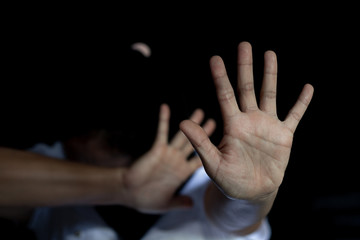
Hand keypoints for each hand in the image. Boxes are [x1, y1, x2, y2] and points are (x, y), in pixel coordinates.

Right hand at [123, 104, 215, 212]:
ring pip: (182, 135)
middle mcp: (176, 160)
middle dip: (204, 133)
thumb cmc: (146, 199)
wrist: (129, 193)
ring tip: (199, 111)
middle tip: (214, 120)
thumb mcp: (167, 202)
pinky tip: (165, 107)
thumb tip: (192, 205)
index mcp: (181, 173)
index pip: (199, 160)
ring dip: (190, 123)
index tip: (220, 145)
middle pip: (194, 144)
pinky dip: (163, 120)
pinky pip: (161, 133)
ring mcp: (167, 154)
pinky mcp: (156, 149)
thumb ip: (179, 202)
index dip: (210, 152)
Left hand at [180, 42, 313, 200]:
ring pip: (269, 94)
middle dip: (245, 67)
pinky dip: (301, 103)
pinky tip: (308, 87)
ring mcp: (267, 125)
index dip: (220, 78)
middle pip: (246, 88)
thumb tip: (183, 122)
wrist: (251, 192)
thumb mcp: (213, 163)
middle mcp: (249, 120)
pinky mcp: (284, 135)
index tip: (215, 59)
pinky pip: (294, 115)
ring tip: (270, 54)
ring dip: (270, 75)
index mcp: (232, 125)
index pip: (225, 96)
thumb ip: (201, 143)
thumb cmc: (229, 180)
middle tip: (244, 45)